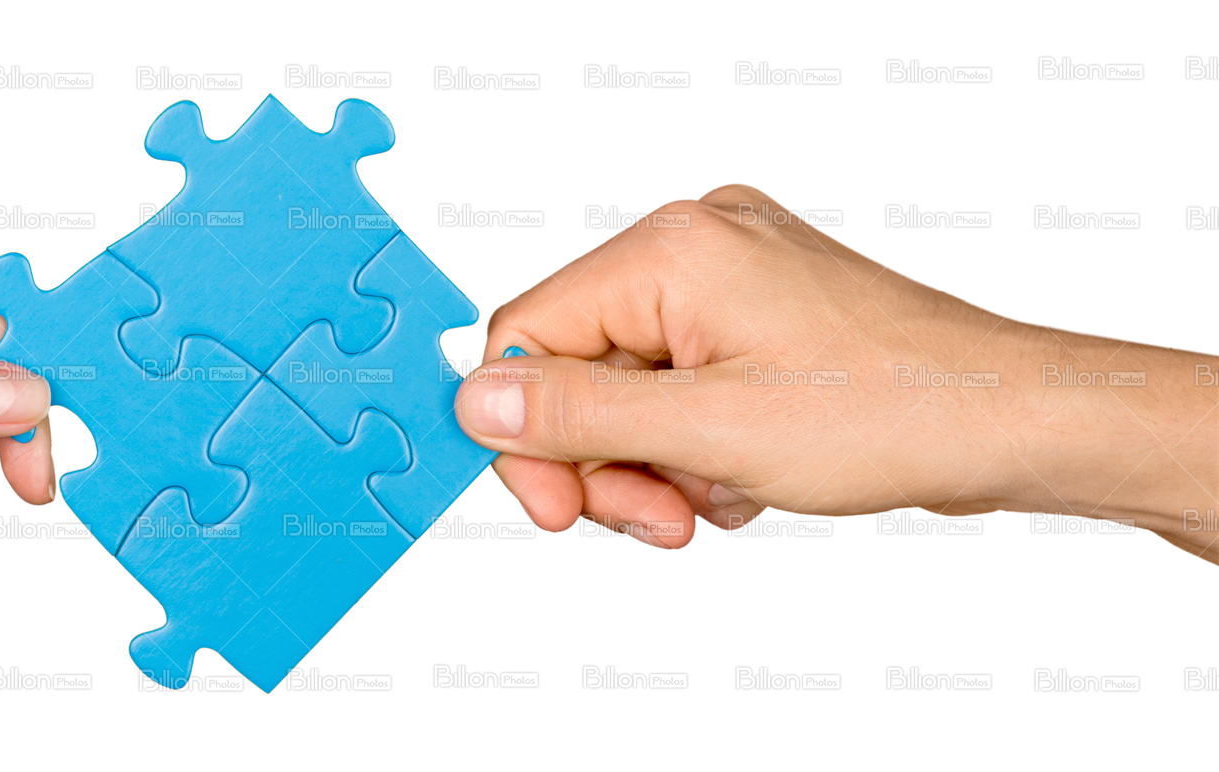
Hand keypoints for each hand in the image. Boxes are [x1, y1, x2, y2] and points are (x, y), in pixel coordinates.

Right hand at [454, 183, 1218, 561]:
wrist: (1014, 419)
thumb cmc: (897, 410)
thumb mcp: (711, 433)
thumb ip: (581, 416)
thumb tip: (476, 400)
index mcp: (672, 252)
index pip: (529, 335)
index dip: (530, 434)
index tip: (561, 508)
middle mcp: (697, 244)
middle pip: (580, 365)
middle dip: (609, 457)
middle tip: (652, 517)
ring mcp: (734, 273)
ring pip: (632, 386)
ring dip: (658, 462)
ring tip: (715, 498)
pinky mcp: (761, 310)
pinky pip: (684, 385)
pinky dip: (700, 444)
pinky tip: (746, 475)